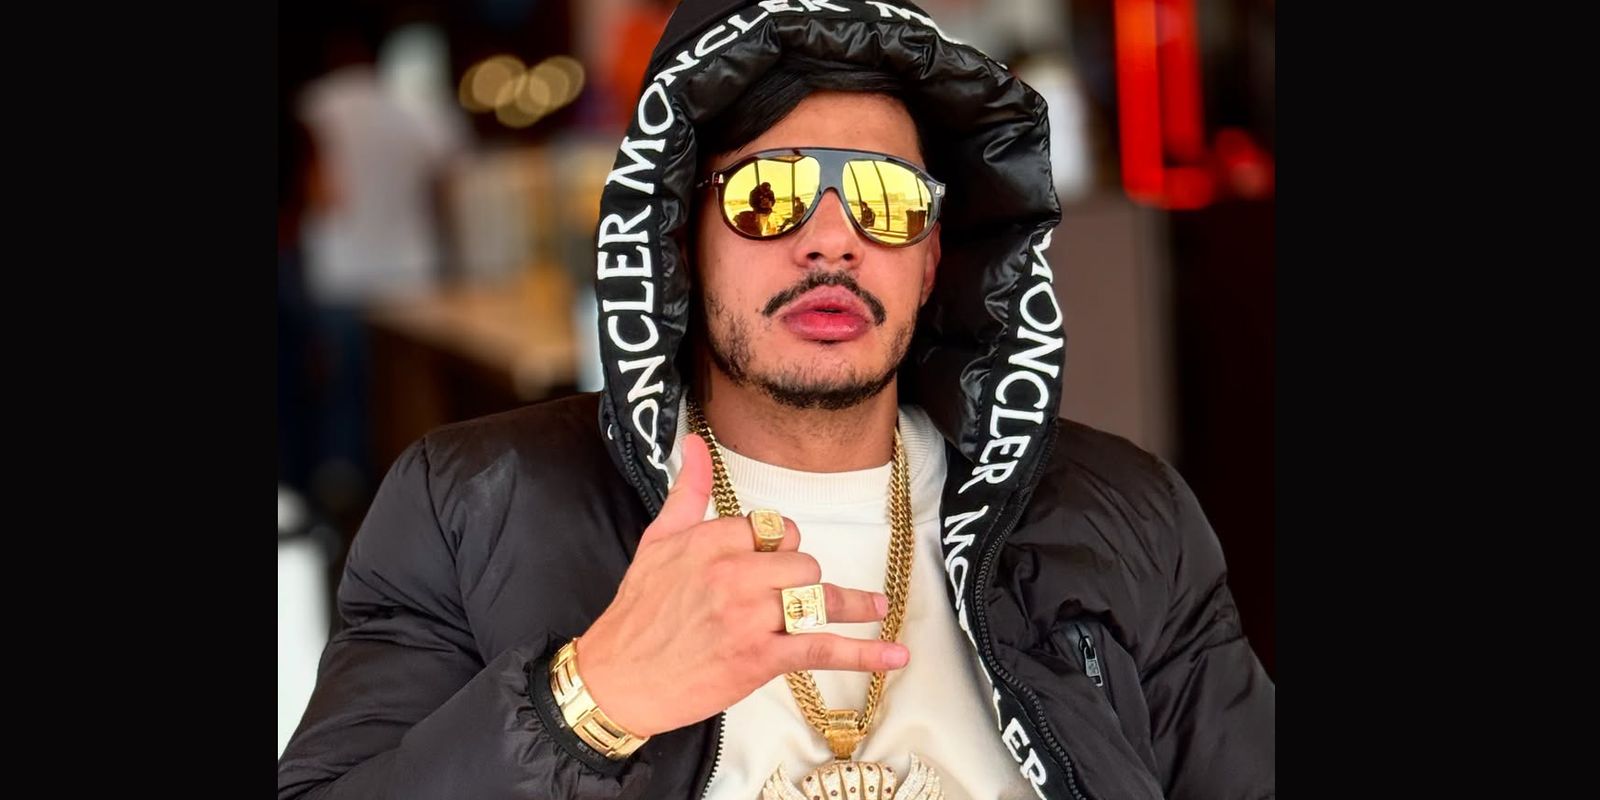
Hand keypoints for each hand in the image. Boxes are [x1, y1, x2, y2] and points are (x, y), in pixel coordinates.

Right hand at [574, 434, 908, 737]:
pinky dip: (863, 652)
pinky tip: (894, 656)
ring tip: (874, 607)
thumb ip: (686, 490)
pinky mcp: (759, 658)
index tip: (769, 563)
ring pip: (817, 599)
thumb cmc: (638, 612)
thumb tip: (694, 443)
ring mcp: (748, 617)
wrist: (618, 679)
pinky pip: (821, 648)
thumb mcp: (657, 541)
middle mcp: (732, 574)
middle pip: (803, 564)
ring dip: (849, 606)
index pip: (774, 530)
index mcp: (710, 541)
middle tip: (784, 598)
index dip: (778, 548)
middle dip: (801, 581)